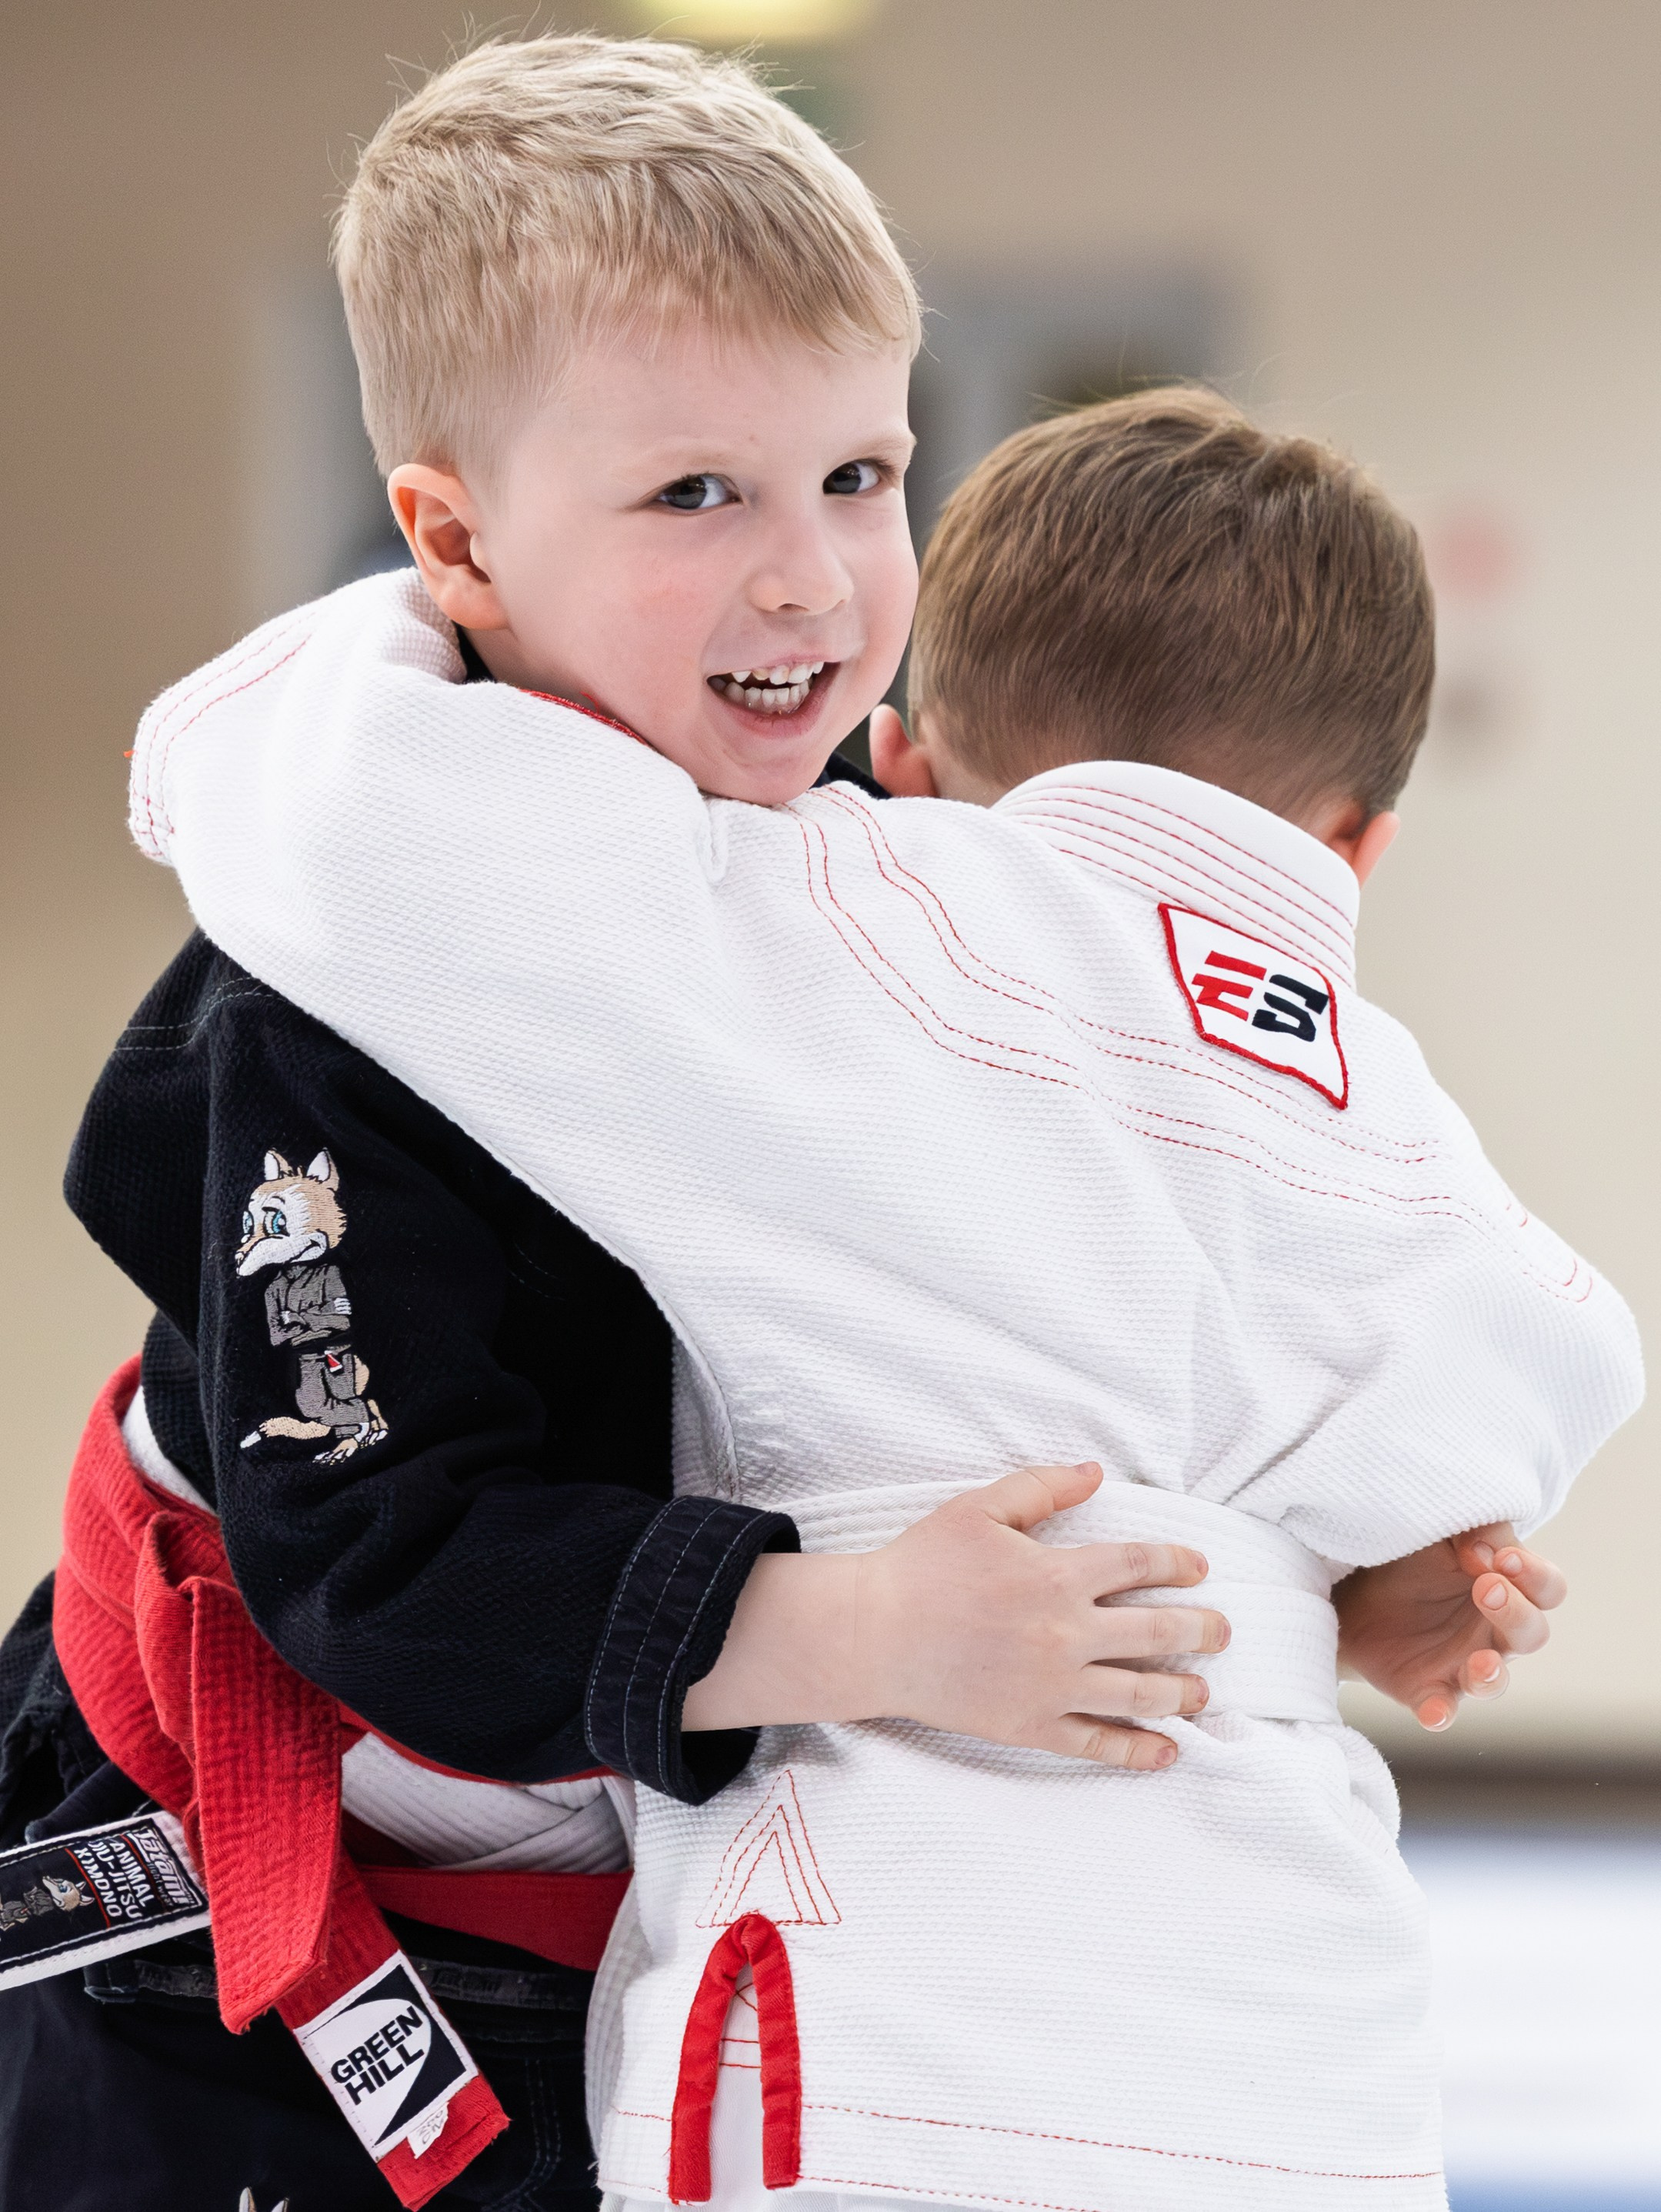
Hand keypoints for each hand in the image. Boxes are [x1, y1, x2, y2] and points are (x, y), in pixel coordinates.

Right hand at [683, 1461, 1229, 1768]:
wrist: (874, 1635)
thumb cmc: (922, 1566)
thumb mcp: (979, 1509)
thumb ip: (1041, 1488)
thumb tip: (1095, 1472)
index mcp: (1057, 1575)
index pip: (1139, 1565)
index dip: (1177, 1564)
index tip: (1199, 1568)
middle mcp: (1066, 1633)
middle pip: (1157, 1632)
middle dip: (1201, 1631)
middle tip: (1223, 1632)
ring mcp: (1051, 1685)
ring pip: (1138, 1692)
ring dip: (1182, 1692)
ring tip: (1205, 1693)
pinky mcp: (1030, 1725)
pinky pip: (1096, 1743)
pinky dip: (1137, 1750)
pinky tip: (1167, 1750)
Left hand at [1333, 1521, 1565, 1730]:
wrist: (1349, 1587)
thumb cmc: (1412, 1555)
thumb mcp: (1442, 1531)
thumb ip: (1476, 1532)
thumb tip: (1488, 1554)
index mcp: (1509, 1588)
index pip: (1547, 1588)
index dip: (1535, 1575)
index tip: (1503, 1558)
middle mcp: (1495, 1633)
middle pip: (1532, 1633)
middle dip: (1515, 1612)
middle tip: (1485, 1588)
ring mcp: (1463, 1665)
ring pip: (1495, 1681)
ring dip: (1492, 1674)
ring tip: (1481, 1663)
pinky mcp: (1427, 1690)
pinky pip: (1441, 1709)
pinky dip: (1440, 1713)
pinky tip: (1434, 1712)